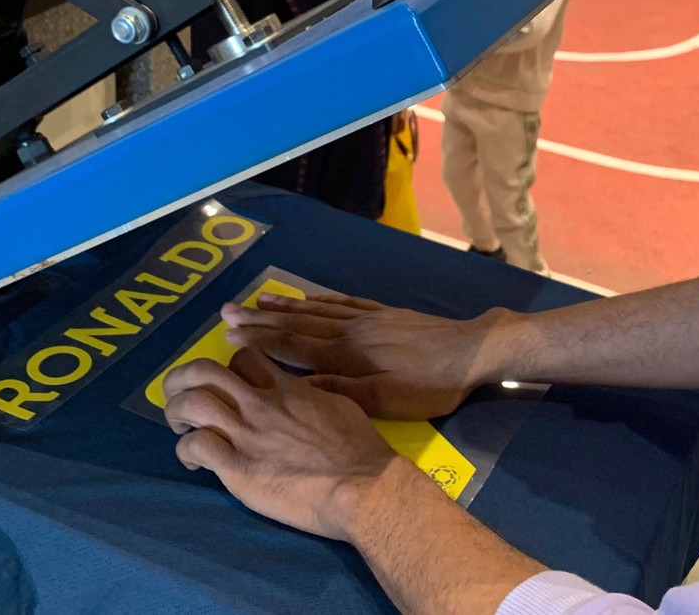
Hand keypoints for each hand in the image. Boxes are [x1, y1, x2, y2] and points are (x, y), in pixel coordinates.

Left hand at [162, 348, 400, 540]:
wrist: (363, 486)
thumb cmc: (360, 449)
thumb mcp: (339, 404)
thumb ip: (311, 394)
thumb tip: (300, 394)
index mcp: (286, 387)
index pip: (244, 356)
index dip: (228, 364)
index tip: (226, 379)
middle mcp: (260, 403)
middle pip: (204, 370)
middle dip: (183, 378)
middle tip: (179, 393)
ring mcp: (246, 434)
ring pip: (191, 403)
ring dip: (176, 411)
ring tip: (179, 426)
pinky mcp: (237, 468)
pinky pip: (194, 446)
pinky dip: (185, 451)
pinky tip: (193, 462)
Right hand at [223, 292, 506, 419]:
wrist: (471, 351)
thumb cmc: (430, 384)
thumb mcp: (386, 400)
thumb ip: (340, 392)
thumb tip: (296, 387)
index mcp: (346, 355)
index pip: (292, 344)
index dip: (259, 339)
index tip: (227, 332)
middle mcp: (350, 331)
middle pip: (297, 322)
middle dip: (260, 318)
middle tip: (227, 311)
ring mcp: (367, 318)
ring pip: (317, 309)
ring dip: (285, 305)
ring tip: (258, 300)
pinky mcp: (385, 313)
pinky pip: (343, 302)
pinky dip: (320, 299)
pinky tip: (309, 297)